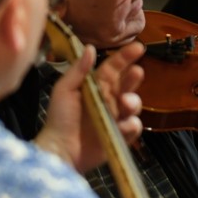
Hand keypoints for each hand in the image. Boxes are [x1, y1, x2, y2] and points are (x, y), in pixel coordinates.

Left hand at [35, 42, 145, 172]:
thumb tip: (89, 48)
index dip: (125, 57)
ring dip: (133, 101)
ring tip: (125, 103)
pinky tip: (121, 126)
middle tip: (136, 73)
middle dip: (134, 77)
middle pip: (128, 84)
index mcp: (95, 86)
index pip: (113, 67)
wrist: (61, 150)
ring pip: (134, 104)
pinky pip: (134, 126)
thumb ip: (78, 70)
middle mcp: (108, 99)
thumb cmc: (59, 119)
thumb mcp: (64, 90)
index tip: (138, 47)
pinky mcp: (121, 135)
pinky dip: (131, 124)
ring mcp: (116, 117)